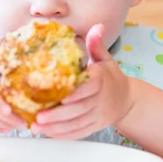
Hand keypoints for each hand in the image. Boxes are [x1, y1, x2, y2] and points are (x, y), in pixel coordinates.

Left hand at [33, 24, 133, 138]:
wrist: (126, 100)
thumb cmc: (110, 76)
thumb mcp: (105, 59)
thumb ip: (96, 44)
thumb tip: (98, 26)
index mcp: (102, 80)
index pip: (91, 86)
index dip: (76, 93)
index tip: (60, 97)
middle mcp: (101, 99)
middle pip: (80, 108)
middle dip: (58, 115)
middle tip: (38, 116)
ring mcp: (99, 115)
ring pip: (78, 123)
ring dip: (57, 127)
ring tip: (36, 127)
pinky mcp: (96, 126)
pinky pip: (79, 132)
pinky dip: (64, 135)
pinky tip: (48, 132)